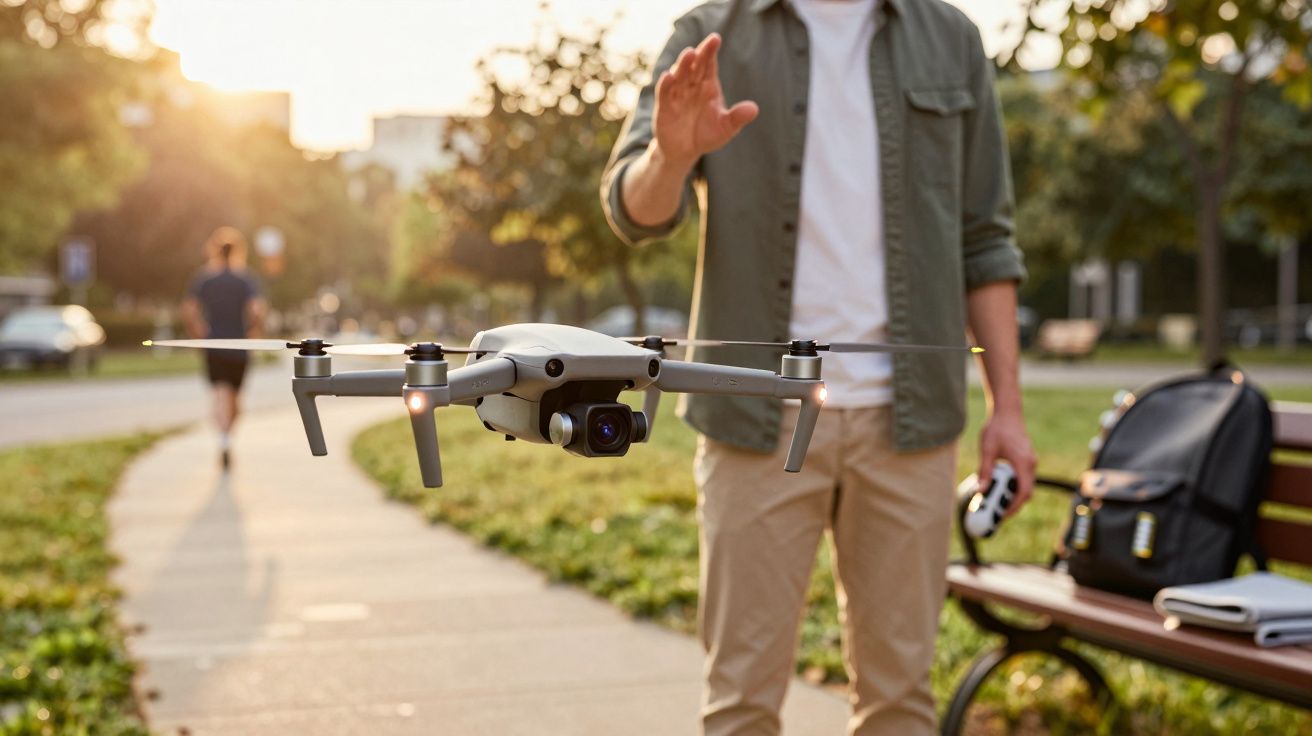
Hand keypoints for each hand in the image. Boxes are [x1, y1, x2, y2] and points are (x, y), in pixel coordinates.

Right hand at [652, 33, 758, 169]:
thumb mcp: (726, 128)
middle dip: (698, 55)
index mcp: (708, 86)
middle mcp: (691, 85)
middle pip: (694, 66)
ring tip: (688, 54)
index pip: (709, 65)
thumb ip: (737, 117)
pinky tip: (668, 76)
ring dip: (682, 65)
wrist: (685, 151)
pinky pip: (664, 93)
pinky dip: (665, 84)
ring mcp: (677, 94)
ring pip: (679, 75)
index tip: (715, 39)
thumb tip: (754, 109)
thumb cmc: (707, 135)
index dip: (711, 52)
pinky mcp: (664, 106)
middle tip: (703, 45)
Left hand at [977, 411, 1036, 517]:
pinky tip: (999, 489)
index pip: (1023, 492)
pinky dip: (1013, 486)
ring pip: (1025, 485)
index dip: (1014, 506)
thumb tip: (980, 490)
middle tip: (997, 513)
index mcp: (1023, 463)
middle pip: (1026, 492)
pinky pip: (1023, 478)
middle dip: (1013, 505)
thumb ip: (985, 471)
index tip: (1002, 515)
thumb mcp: (987, 450)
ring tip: (996, 503)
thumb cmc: (997, 428)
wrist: (1008, 412)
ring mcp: (1030, 461)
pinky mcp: (1026, 459)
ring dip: (1013, 496)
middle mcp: (1030, 464)